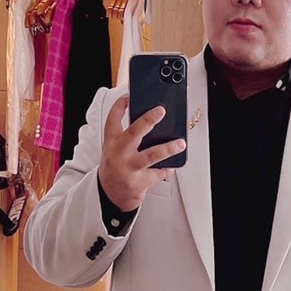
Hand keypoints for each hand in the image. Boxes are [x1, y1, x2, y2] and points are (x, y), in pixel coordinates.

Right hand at [98, 95, 186, 212]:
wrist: (110, 194)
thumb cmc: (116, 167)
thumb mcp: (114, 150)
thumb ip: (127, 136)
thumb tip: (150, 121)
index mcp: (111, 143)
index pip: (112, 120)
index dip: (119, 106)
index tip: (128, 96)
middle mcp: (118, 154)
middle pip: (134, 133)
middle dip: (148, 120)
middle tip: (161, 111)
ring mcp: (129, 169)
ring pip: (151, 155)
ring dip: (168, 148)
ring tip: (180, 143)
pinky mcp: (139, 182)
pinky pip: (158, 172)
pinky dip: (167, 168)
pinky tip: (171, 164)